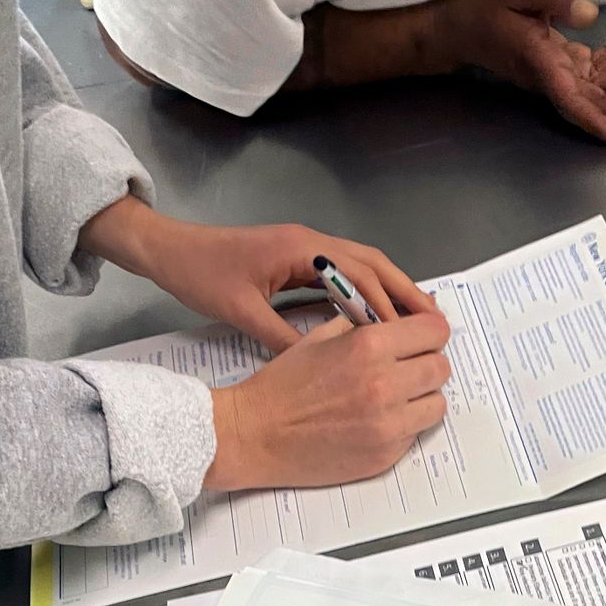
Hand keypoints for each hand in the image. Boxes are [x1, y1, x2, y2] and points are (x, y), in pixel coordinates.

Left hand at [81, 197, 439, 352]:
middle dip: (406, 290)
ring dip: (392, 289)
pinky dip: (368, 290)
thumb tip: (320, 363)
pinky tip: (378, 314)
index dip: (387, 307)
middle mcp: (311, 241)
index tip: (411, 335)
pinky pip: (345, 272)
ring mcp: (306, 246)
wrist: (168, 249)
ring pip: (363, 264)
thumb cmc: (200, 274)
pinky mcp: (299, 256)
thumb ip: (281, 337)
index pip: (359, 277)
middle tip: (437, 320)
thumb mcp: (240, 311)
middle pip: (373, 262)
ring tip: (419, 318)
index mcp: (301, 249)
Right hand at [205, 313, 450, 490]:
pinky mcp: (385, 454)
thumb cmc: (282, 386)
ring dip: (422, 397)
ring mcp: (387, 424)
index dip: (430, 331)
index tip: (425, 336)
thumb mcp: (321, 338)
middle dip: (427, 362)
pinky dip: (405, 425)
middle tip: (408, 366)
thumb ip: (364, 327)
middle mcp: (385, 384)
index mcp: (369, 346)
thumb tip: (398, 321)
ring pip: (437, 403)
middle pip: (441, 367)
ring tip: (397, 395)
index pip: (434, 330)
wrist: (254, 435)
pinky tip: (378, 419)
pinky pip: (416, 433)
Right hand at [438, 0, 605, 146]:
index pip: (572, 101)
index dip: (598, 122)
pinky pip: (604, 66)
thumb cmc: (485, 4)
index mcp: (540, 64)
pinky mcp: (568, 64)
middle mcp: (554, 77)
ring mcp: (563, 73)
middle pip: (600, 102)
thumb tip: (590, 14)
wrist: (462, 24)